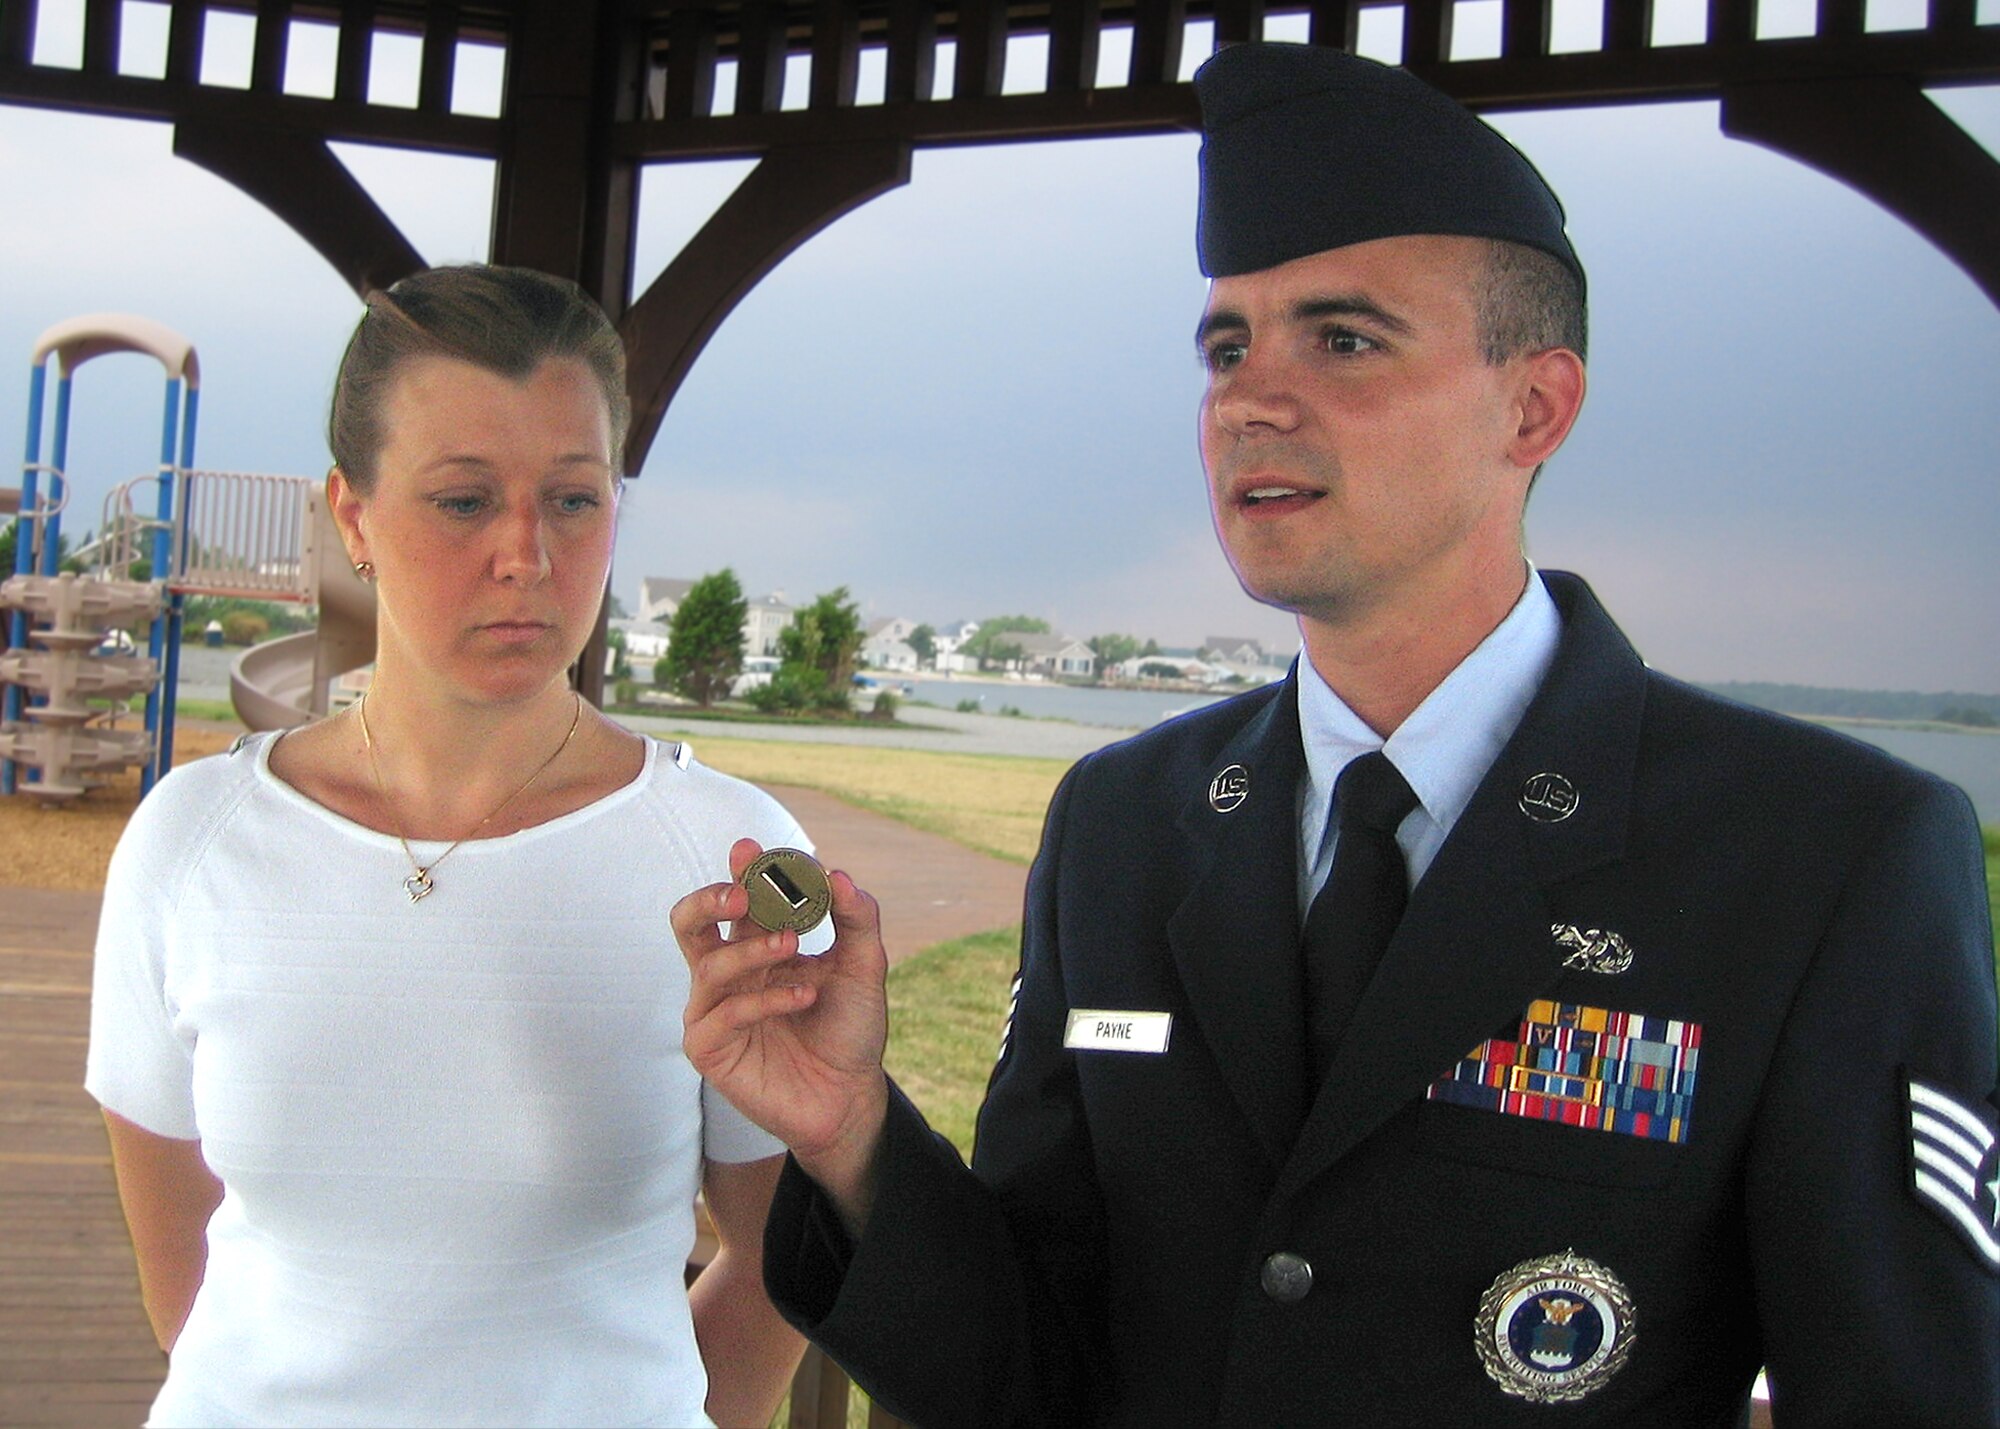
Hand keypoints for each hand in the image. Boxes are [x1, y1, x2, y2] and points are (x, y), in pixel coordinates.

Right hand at [674, 838, 890, 1223]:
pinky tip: (804, 996)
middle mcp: (728, 974)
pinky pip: (723, 1014)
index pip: (738, 900)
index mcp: (756, 946)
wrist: (851, 1095)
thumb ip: (857, 919)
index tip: (751, 848)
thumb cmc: (850, 1029)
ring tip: (794, 945)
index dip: (740, 872)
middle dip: (708, 900)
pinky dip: (765, 999)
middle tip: (742, 893)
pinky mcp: (710, 1049)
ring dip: (752, 949)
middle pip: (689, 924)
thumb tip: (838, 874)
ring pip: (708, 966)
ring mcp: (714, 1011)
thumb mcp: (865, 967)